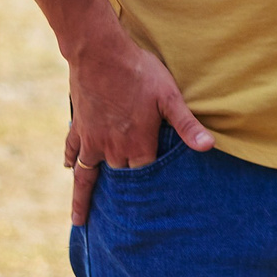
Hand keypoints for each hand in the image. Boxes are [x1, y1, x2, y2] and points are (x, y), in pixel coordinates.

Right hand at [62, 30, 213, 223]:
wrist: (100, 53)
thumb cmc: (140, 72)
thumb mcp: (170, 96)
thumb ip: (187, 125)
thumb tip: (208, 147)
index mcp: (137, 145)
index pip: (146, 177)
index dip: (152, 191)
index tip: (155, 210)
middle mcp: (111, 149)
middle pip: (120, 178)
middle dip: (123, 197)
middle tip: (121, 223)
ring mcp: (91, 139)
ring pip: (86, 175)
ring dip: (84, 197)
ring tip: (80, 220)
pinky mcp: (79, 126)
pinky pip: (72, 151)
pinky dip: (70, 161)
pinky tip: (67, 169)